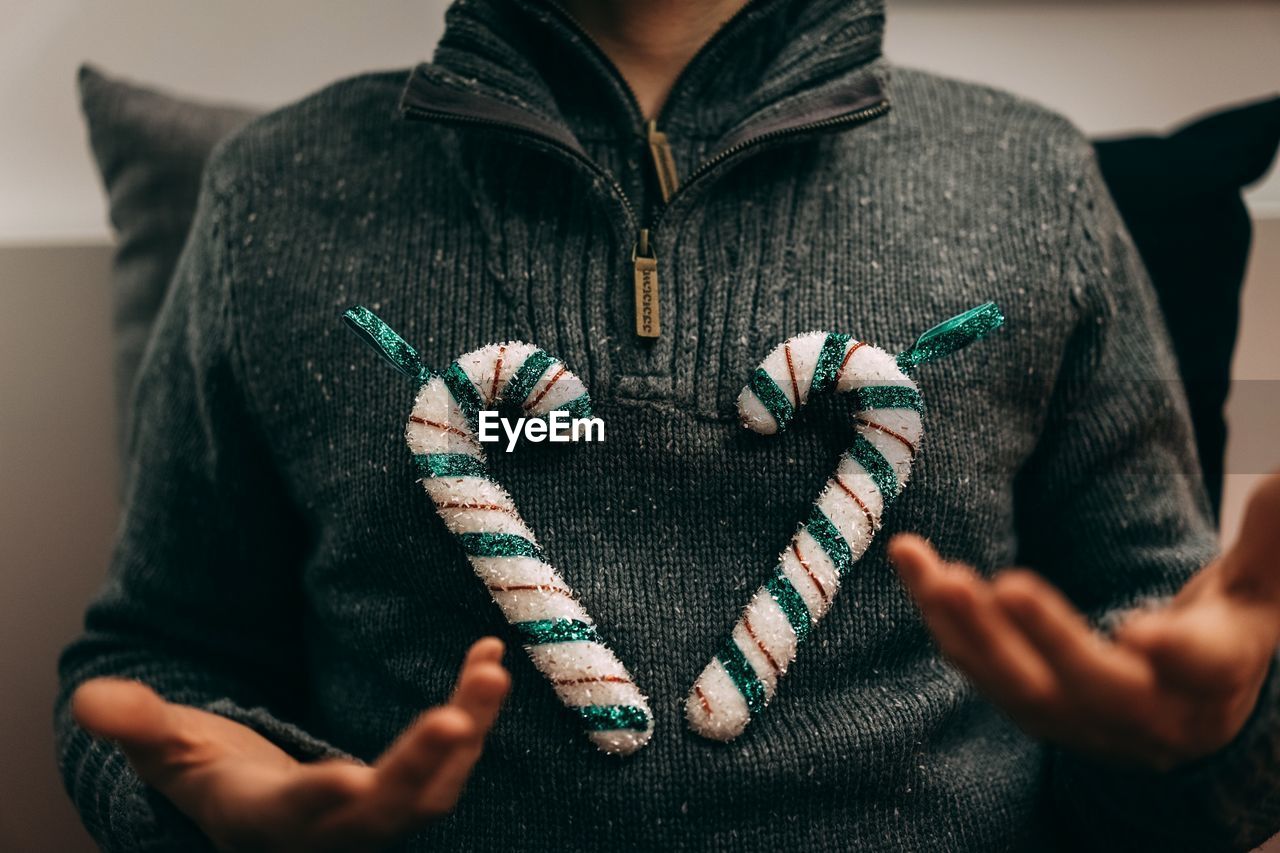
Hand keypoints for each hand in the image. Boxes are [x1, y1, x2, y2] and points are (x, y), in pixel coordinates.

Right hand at [72, 637, 510, 851]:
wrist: (258, 805)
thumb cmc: (210, 773)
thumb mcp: (170, 749)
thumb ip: (139, 725)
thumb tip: (89, 699)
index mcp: (268, 818)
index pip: (296, 815)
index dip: (319, 801)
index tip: (346, 779)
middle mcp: (333, 826)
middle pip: (385, 810)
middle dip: (420, 767)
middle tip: (455, 717)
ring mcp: (380, 812)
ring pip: (437, 787)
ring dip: (469, 728)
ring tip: (490, 668)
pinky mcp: (413, 784)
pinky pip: (455, 756)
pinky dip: (475, 711)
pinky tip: (489, 659)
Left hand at [888, 472, 1279, 770]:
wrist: (1182, 717)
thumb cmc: (1223, 636)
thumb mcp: (1259, 595)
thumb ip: (1271, 541)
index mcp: (1211, 678)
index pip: (1201, 669)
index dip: (1176, 654)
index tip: (1145, 632)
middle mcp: (1143, 712)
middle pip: (1093, 686)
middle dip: (1047, 638)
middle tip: (1005, 585)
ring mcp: (1078, 720)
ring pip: (1017, 684)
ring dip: (970, 629)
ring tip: (931, 572)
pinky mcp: (1028, 710)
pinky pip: (979, 670)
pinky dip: (944, 624)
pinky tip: (917, 571)